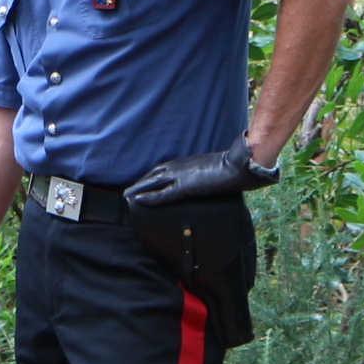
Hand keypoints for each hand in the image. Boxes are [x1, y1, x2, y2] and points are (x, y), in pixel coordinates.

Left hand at [122, 137, 279, 208]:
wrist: (237, 165)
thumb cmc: (229, 166)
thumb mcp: (212, 167)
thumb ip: (204, 172)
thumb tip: (205, 179)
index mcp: (185, 162)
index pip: (162, 168)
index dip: (150, 176)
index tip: (141, 182)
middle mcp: (179, 166)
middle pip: (153, 174)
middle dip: (140, 182)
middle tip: (127, 191)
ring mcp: (180, 176)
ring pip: (152, 183)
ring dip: (138, 189)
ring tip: (126, 196)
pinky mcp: (184, 187)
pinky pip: (161, 194)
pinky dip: (148, 197)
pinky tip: (137, 200)